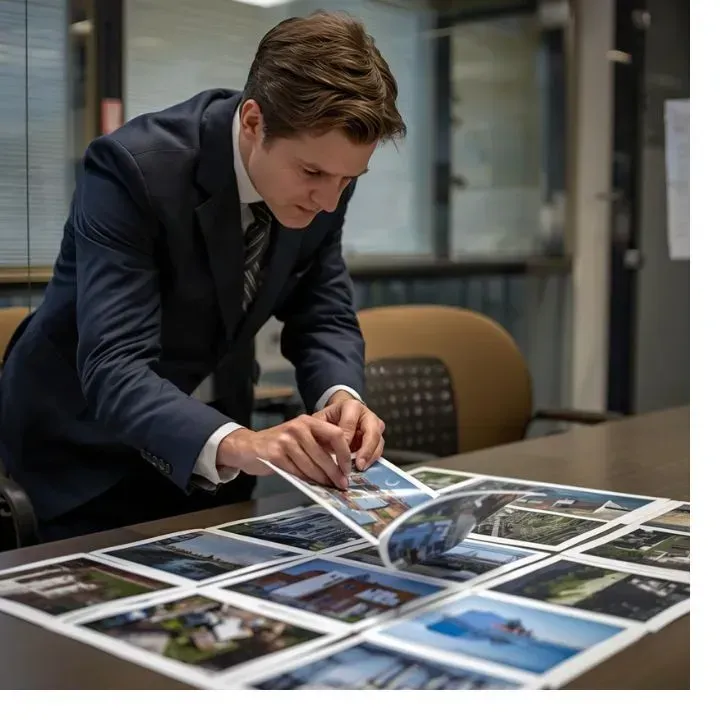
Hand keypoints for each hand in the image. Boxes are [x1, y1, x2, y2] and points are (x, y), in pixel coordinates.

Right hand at [216, 416, 351, 489]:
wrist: (249, 446)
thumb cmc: (280, 444)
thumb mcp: (301, 436)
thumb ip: (319, 445)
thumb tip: (342, 465)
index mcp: (309, 421)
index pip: (336, 434)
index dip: (345, 453)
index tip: (348, 468)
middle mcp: (298, 427)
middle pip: (324, 454)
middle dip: (335, 472)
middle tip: (342, 484)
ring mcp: (285, 440)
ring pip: (310, 465)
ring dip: (321, 479)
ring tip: (329, 486)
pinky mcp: (275, 454)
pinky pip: (296, 471)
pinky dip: (305, 480)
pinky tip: (311, 484)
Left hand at [314, 392, 384, 470]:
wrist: (339, 416)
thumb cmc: (330, 418)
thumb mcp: (321, 420)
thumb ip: (321, 431)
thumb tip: (323, 449)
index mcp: (352, 406)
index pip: (350, 424)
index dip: (345, 440)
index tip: (339, 453)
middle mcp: (367, 414)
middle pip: (372, 432)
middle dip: (366, 450)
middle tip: (358, 465)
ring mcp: (375, 425)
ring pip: (378, 442)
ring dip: (370, 457)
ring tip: (360, 468)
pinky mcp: (378, 437)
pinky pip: (378, 450)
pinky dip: (371, 460)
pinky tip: (362, 467)